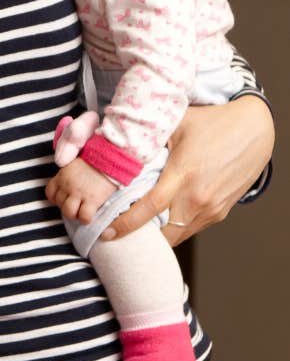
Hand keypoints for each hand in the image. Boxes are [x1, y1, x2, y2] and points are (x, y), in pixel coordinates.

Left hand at [46, 156, 116, 222]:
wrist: (110, 157)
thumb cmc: (96, 160)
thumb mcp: (76, 163)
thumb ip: (70, 173)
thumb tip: (69, 180)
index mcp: (62, 175)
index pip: (50, 193)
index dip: (57, 198)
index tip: (66, 199)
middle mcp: (67, 185)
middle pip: (59, 204)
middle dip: (67, 206)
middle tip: (78, 205)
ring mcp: (78, 193)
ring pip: (68, 213)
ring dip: (75, 215)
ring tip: (83, 211)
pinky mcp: (92, 199)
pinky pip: (84, 217)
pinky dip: (86, 219)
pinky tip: (92, 214)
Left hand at [100, 95, 273, 244]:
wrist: (254, 130)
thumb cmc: (212, 122)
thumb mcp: (177, 123)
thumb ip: (149, 138)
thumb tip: (116, 146)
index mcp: (183, 174)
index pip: (149, 207)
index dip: (126, 223)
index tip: (106, 231)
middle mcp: (198, 197)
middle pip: (161, 232)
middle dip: (138, 238)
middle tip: (114, 233)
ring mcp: (211, 208)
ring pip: (177, 235)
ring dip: (156, 236)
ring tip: (134, 229)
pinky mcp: (219, 213)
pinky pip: (191, 229)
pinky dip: (174, 229)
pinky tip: (159, 221)